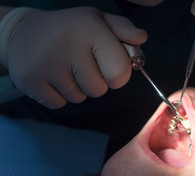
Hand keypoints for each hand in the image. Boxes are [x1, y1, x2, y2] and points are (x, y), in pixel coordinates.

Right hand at [4, 7, 146, 108]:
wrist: (22, 33)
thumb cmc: (71, 30)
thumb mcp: (98, 21)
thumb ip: (124, 30)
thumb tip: (141, 38)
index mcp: (91, 28)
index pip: (120, 72)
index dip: (118, 75)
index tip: (110, 67)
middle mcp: (68, 44)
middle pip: (99, 90)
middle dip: (96, 82)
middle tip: (82, 64)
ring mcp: (46, 63)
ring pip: (80, 98)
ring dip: (77, 88)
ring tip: (64, 67)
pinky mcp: (29, 80)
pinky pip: (59, 104)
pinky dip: (59, 95)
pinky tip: (51, 76)